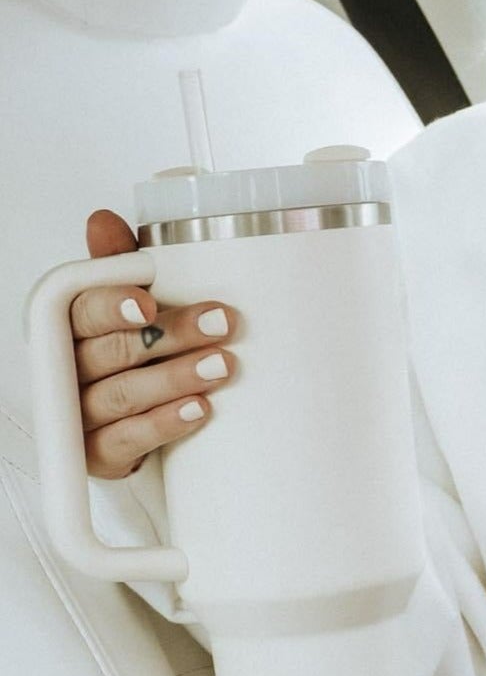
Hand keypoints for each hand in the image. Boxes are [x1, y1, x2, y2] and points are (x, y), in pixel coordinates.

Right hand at [72, 209, 238, 479]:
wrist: (147, 415)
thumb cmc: (142, 346)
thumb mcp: (139, 298)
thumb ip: (122, 262)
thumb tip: (103, 221)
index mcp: (77, 325)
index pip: (82, 310)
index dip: (112, 305)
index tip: (148, 302)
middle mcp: (73, 368)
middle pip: (111, 351)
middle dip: (170, 336)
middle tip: (221, 323)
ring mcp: (83, 414)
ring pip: (121, 395)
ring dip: (175, 378)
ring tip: (222, 366)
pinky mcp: (100, 454)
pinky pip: (126, 440)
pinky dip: (164, 424)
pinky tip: (199, 410)